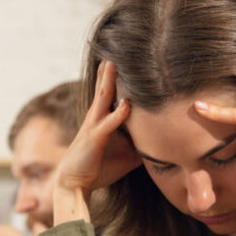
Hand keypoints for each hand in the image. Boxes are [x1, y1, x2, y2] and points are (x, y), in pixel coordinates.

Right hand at [53, 61, 141, 223]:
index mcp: (102, 121)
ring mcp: (93, 127)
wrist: (73, 185)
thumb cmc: (98, 169)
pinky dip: (118, 114)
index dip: (115, 79)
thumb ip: (140, 147)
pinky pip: (108, 124)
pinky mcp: (94, 139)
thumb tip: (162, 144)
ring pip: (102, 99)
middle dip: (109, 72)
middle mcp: (95, 119)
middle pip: (104, 90)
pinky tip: (126, 104)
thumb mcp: (125, 157)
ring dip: (108, 81)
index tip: (123, 63)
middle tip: (114, 51)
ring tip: (111, 63)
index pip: (110, 95)